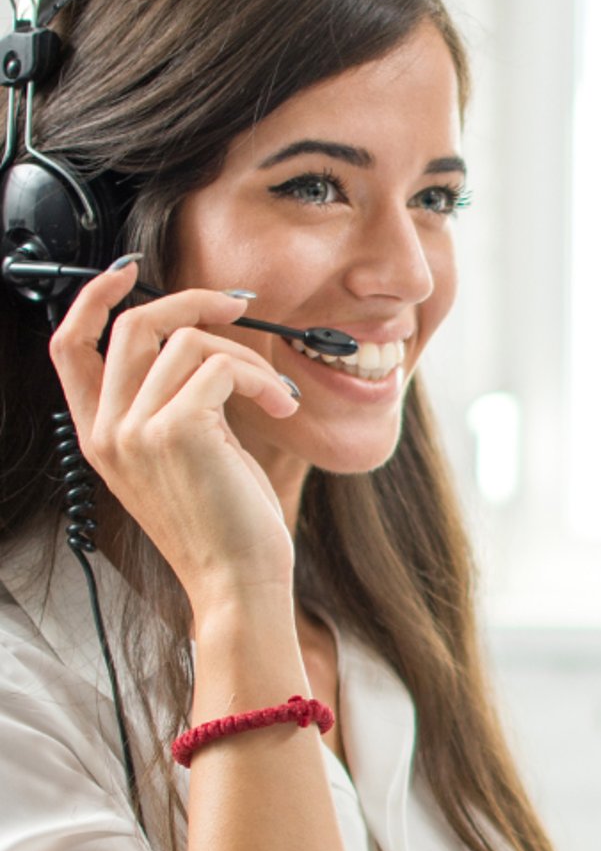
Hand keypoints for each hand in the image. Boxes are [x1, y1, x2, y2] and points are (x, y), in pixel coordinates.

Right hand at [49, 264, 301, 612]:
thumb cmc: (225, 526)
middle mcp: (107, 430)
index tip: (128, 270)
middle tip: (240, 306)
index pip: (69, 346)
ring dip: (247, 356)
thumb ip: (174, 404)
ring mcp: (136, 429)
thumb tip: (201, 344)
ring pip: (188, 341)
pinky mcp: (178, 429)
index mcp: (100, 435)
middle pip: (132, 325)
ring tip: (274, 394)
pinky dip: (261, 378)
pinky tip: (281, 407)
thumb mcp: (184, 457)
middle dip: (192, 301)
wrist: (237, 581)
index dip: (93, 298)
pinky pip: (222, 366)